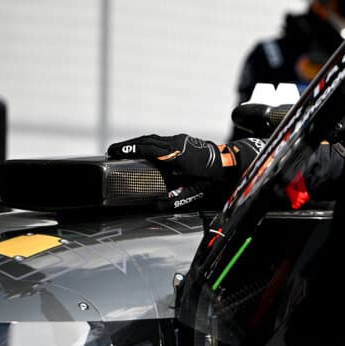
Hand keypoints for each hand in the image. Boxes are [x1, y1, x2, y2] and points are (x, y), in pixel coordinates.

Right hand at [107, 133, 254, 209]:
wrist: (232, 163)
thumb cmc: (214, 178)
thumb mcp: (196, 192)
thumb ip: (176, 199)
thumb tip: (157, 207)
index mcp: (177, 155)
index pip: (148, 149)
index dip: (130, 150)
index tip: (114, 152)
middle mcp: (178, 144)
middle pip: (147, 141)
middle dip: (128, 145)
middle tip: (112, 150)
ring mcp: (181, 139)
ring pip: (154, 138)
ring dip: (138, 143)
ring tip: (123, 149)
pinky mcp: (183, 140)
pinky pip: (161, 140)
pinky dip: (148, 143)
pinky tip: (143, 149)